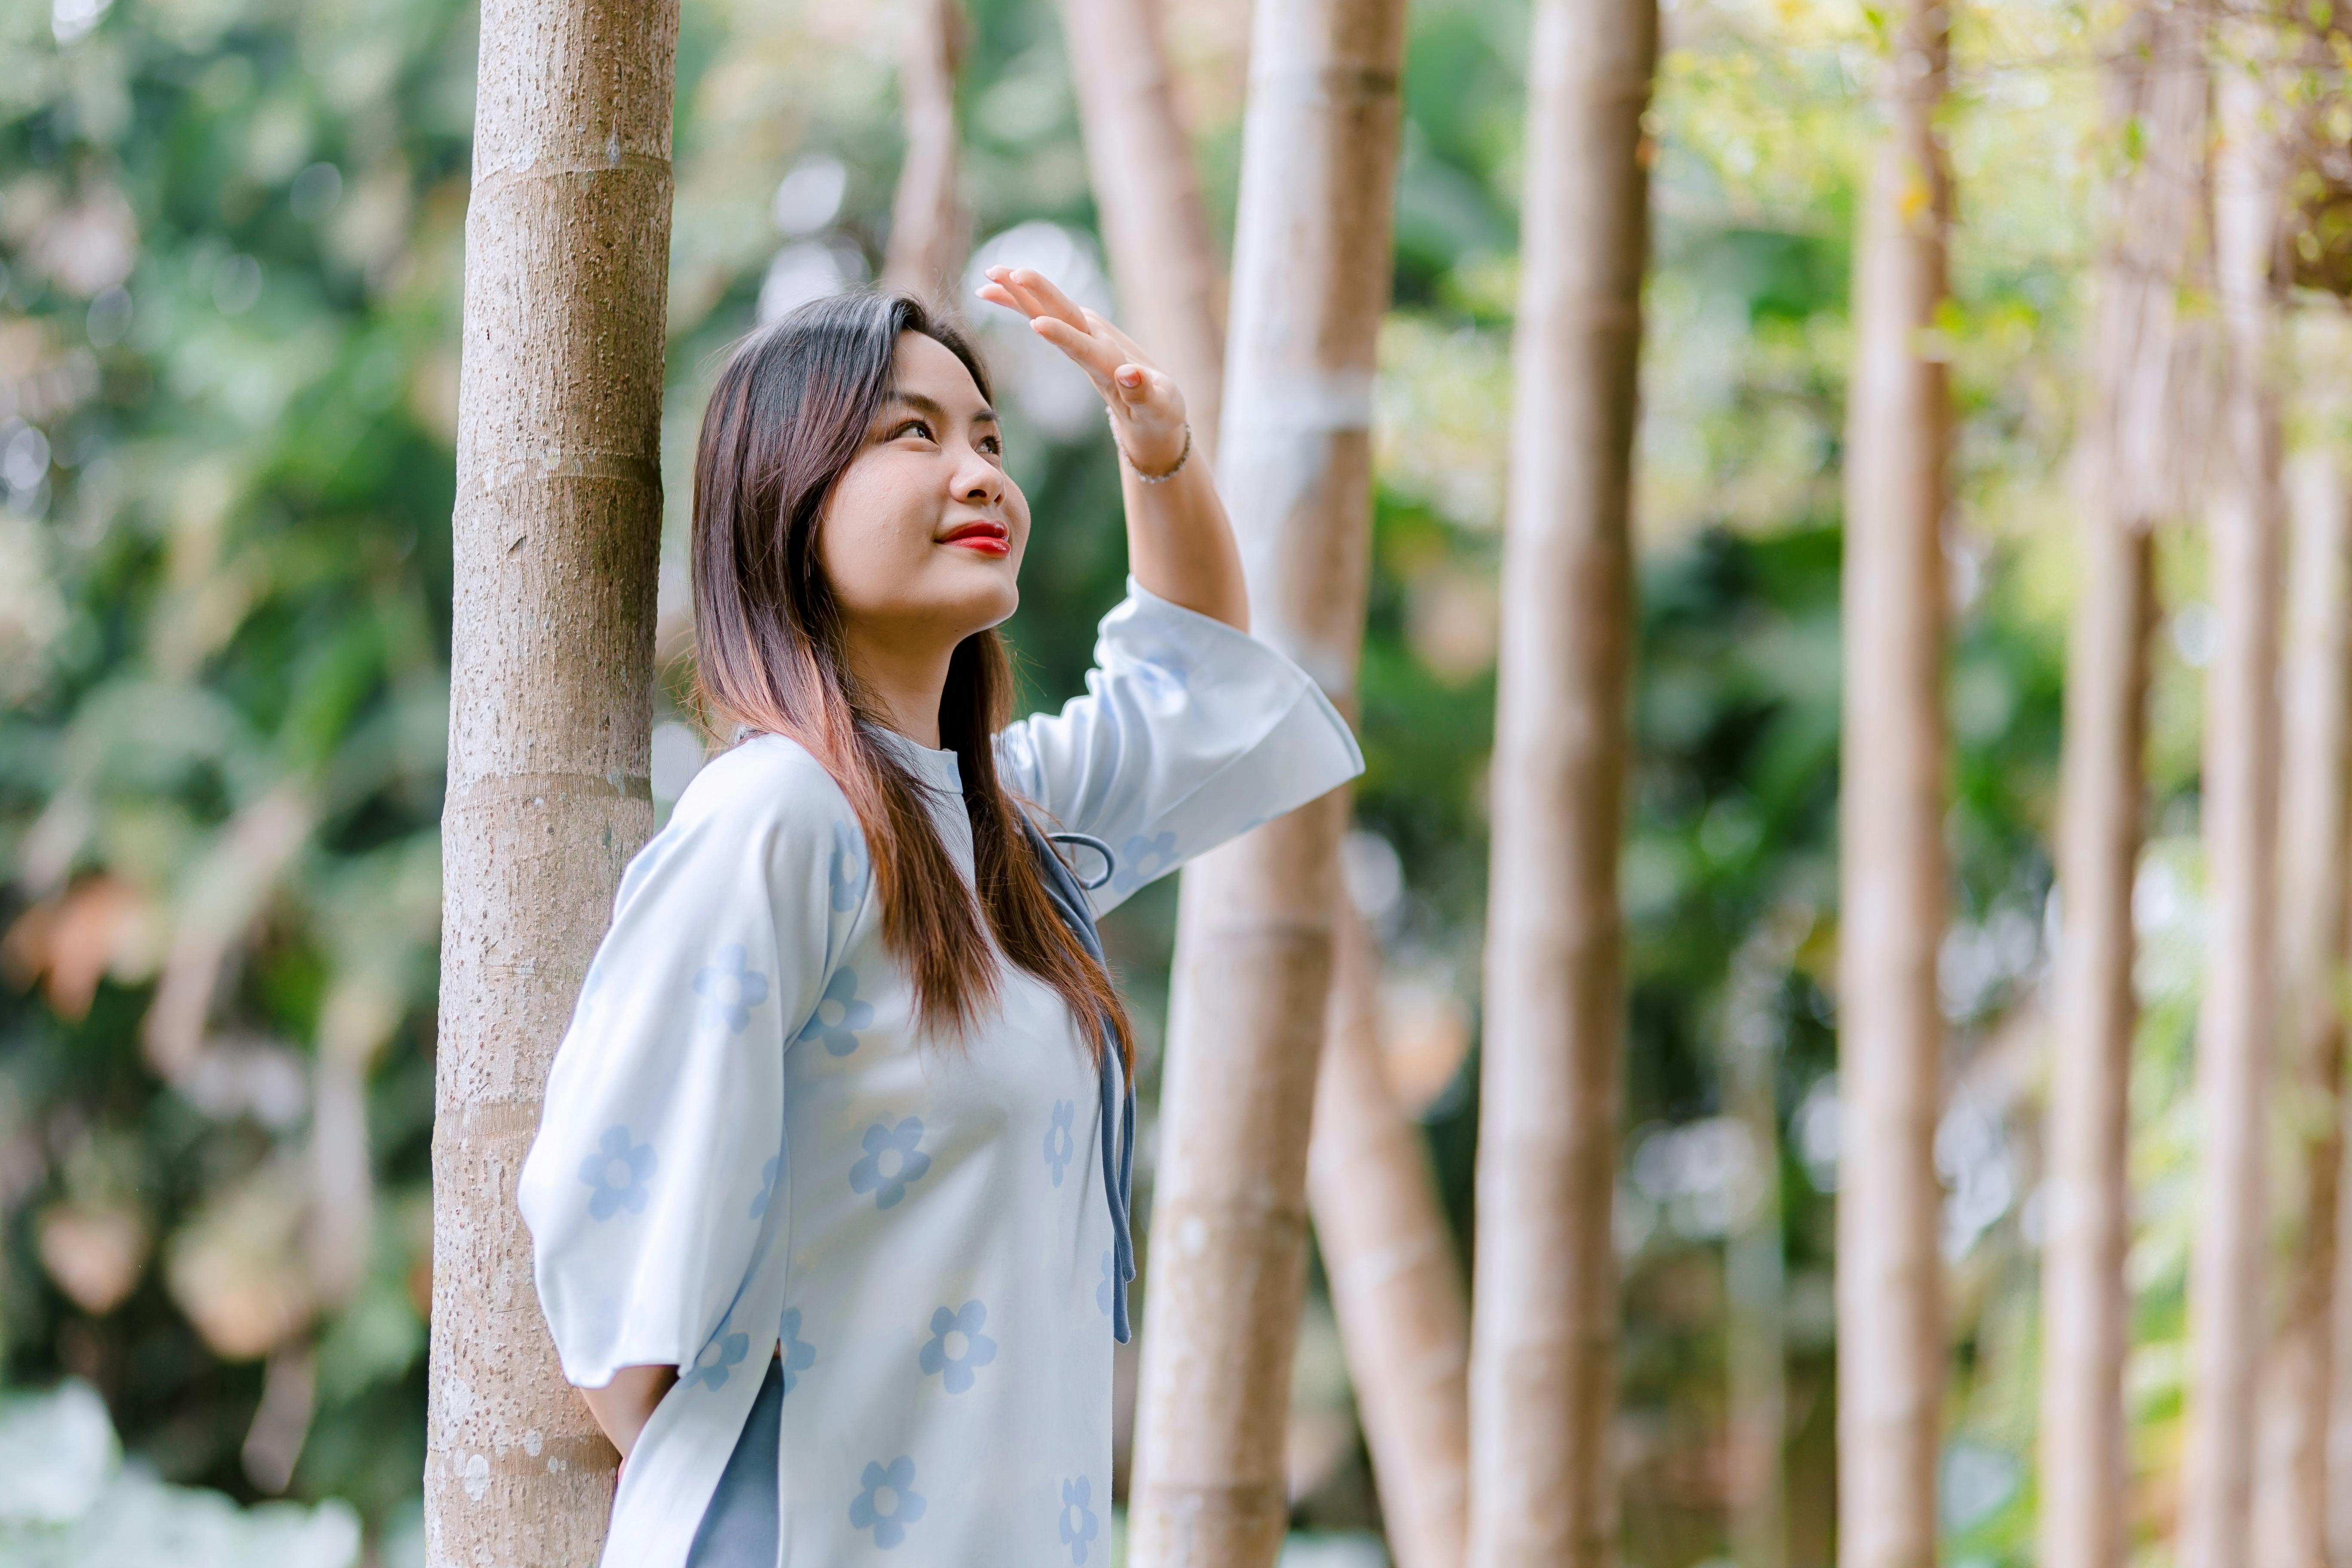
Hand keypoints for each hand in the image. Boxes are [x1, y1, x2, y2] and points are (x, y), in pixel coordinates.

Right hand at [976, 266, 1190, 474]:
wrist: (1158, 403)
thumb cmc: (1159, 409)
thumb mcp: (1159, 407)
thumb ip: (1145, 393)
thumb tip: (1130, 374)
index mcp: (1113, 360)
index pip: (1085, 345)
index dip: (1063, 336)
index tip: (1038, 324)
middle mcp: (1098, 338)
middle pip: (1065, 311)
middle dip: (1038, 291)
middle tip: (1008, 273)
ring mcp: (1086, 332)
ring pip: (1049, 306)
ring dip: (1020, 290)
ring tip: (989, 272)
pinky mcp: (1076, 333)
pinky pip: (1043, 312)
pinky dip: (1018, 302)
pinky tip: (990, 292)